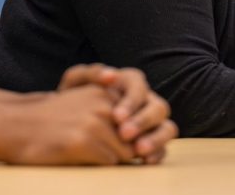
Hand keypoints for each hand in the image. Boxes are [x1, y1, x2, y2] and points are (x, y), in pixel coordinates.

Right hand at [7, 84, 134, 164]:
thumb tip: (142, 140)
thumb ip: (111, 111)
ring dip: (111, 159)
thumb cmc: (52, 120)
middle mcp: (103, 105)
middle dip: (124, 150)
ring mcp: (94, 123)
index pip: (136, 120)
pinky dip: (98, 166)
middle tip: (101, 153)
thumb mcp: (84, 102)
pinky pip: (108, 163)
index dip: (131, 137)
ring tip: (88, 154)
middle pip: (133, 138)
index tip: (123, 143)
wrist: (15, 126)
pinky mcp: (83, 143)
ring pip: (124, 153)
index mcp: (105, 92)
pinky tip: (80, 158)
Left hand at [58, 64, 175, 162]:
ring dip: (156, 138)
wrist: (67, 122)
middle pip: (158, 107)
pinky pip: (164, 147)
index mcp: (130, 83)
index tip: (116, 117)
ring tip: (139, 150)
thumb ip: (90, 73)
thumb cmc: (74, 101)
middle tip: (124, 134)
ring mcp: (152, 123)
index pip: (139, 86)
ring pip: (167, 127)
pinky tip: (145, 161)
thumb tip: (112, 75)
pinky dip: (158, 153)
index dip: (131, 101)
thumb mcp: (75, 83)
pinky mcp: (153, 142)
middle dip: (143, 121)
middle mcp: (146, 101)